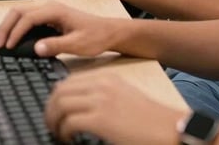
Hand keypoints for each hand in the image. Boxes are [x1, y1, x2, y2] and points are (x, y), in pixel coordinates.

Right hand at [0, 0, 123, 58]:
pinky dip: (15, 26)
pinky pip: (27, 18)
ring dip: (9, 25)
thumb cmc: (95, 37)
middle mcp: (49, 7)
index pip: (28, 18)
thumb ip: (57, 45)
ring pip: (21, 13)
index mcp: (55, 11)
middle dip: (6, 26)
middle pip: (19, 11)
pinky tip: (12, 38)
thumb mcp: (78, 44)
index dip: (15, 32)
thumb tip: (36, 48)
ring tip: (0, 41)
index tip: (8, 47)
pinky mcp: (49, 17)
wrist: (108, 32)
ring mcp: (48, 11)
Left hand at [46, 72, 187, 144]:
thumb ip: (104, 97)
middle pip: (60, 90)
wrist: (168, 129)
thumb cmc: (149, 120)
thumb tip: (82, 108)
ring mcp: (100, 101)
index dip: (57, 97)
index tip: (55, 110)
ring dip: (53, 120)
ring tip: (57, 133)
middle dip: (50, 108)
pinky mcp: (101, 120)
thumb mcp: (125, 99)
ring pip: (60, 104)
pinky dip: (63, 132)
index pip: (70, 81)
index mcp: (107, 79)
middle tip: (50, 124)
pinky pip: (69, 122)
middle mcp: (101, 85)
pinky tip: (68, 139)